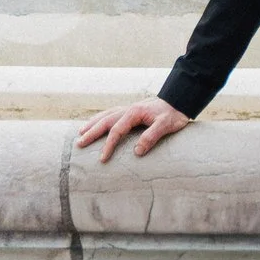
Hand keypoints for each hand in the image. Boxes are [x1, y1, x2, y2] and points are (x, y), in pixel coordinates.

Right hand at [75, 96, 190, 161]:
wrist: (179, 100)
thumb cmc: (173, 114)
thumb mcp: (166, 125)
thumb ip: (152, 136)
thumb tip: (137, 151)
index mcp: (134, 113)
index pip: (117, 130)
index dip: (108, 145)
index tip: (102, 159)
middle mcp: (128, 109)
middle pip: (106, 121)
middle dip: (92, 132)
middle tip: (79, 143)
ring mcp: (129, 109)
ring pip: (106, 115)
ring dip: (93, 123)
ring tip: (80, 132)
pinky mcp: (131, 111)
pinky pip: (111, 114)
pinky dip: (101, 118)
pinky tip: (97, 122)